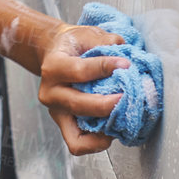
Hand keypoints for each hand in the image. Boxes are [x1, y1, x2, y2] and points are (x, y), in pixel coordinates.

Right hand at [38, 22, 130, 156]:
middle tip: (127, 97)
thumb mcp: (86, 33)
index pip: (79, 71)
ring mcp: (56, 112)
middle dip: (107, 104)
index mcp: (53, 67)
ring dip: (103, 129)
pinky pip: (78, 144)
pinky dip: (96, 142)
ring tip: (121, 118)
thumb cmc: (74, 44)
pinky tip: (111, 129)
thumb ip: (106, 40)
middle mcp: (50, 93)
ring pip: (77, 135)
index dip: (105, 68)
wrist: (55, 52)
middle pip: (79, 105)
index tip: (126, 65)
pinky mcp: (63, 124)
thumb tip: (125, 52)